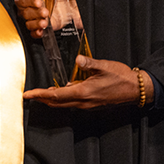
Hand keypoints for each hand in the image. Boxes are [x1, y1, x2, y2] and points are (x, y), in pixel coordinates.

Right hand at [15, 0, 49, 37]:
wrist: (79, 4)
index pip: (22, 0)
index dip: (28, 1)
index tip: (38, 1)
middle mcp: (33, 7)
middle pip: (24, 13)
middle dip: (34, 13)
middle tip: (45, 12)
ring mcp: (38, 18)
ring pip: (28, 24)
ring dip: (35, 24)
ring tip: (45, 22)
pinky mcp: (44, 28)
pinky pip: (34, 33)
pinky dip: (36, 33)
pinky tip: (41, 30)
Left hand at [23, 55, 152, 109]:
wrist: (135, 90)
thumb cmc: (122, 78)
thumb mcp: (105, 66)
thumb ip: (89, 63)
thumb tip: (77, 59)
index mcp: (84, 92)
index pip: (55, 96)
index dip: (40, 95)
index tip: (28, 95)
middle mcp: (83, 101)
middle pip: (56, 103)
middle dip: (42, 99)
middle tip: (30, 95)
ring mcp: (87, 104)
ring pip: (64, 103)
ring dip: (52, 99)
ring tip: (42, 92)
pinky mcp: (91, 103)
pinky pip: (72, 102)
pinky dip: (63, 98)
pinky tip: (62, 90)